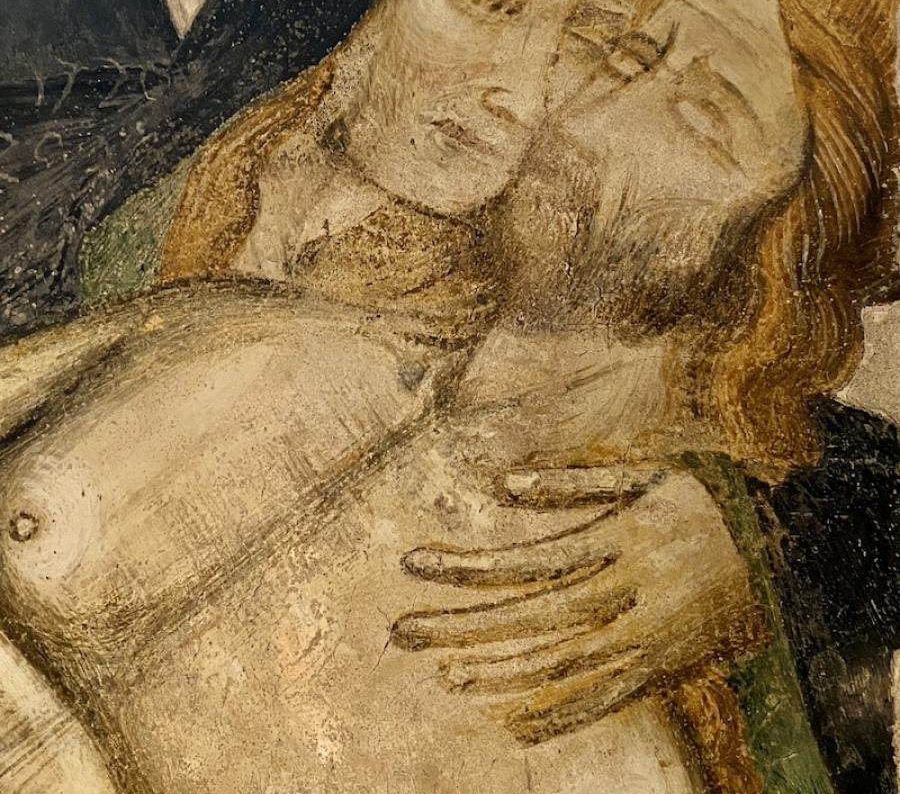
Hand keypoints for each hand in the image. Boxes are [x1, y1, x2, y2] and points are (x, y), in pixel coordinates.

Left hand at [391, 466, 763, 743]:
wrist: (785, 556)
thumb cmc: (703, 503)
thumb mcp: (646, 476)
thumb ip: (575, 480)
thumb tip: (504, 483)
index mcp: (617, 541)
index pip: (524, 561)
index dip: (465, 567)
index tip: (412, 564)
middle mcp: (625, 595)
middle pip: (528, 619)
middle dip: (460, 627)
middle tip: (400, 631)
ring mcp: (644, 640)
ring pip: (558, 667)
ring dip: (496, 673)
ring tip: (443, 674)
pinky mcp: (661, 670)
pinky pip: (601, 702)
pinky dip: (554, 714)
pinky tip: (509, 719)